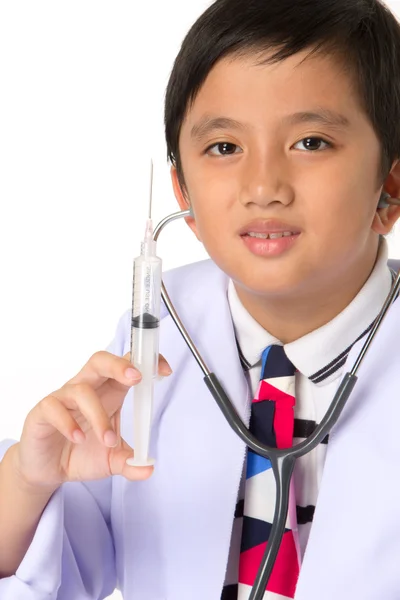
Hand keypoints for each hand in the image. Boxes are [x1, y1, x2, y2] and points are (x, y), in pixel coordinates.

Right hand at [13, 351, 171, 491]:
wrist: (47, 469)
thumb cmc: (80, 452)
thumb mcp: (112, 460)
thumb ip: (131, 463)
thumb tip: (148, 468)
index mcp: (108, 392)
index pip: (126, 366)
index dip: (144, 363)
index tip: (164, 371)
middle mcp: (86, 389)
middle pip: (100, 361)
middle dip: (119, 365)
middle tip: (135, 378)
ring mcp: (63, 398)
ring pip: (81, 389)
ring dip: (98, 415)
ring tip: (107, 440)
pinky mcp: (43, 411)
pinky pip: (54, 407)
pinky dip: (69, 423)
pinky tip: (77, 438)